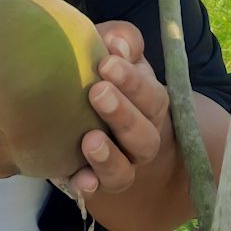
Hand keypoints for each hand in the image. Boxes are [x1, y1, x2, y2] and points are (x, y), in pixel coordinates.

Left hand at [53, 20, 169, 199]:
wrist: (92, 108)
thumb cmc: (106, 72)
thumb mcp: (115, 50)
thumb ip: (121, 41)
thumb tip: (117, 45)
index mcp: (151, 103)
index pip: (151, 96)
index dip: (132, 81)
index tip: (106, 63)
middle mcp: (142, 138)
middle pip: (144, 137)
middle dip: (122, 114)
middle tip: (97, 93)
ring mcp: (120, 163)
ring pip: (125, 171)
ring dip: (109, 157)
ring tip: (90, 140)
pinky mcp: (94, 178)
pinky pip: (98, 189)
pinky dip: (90, 185)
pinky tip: (79, 179)